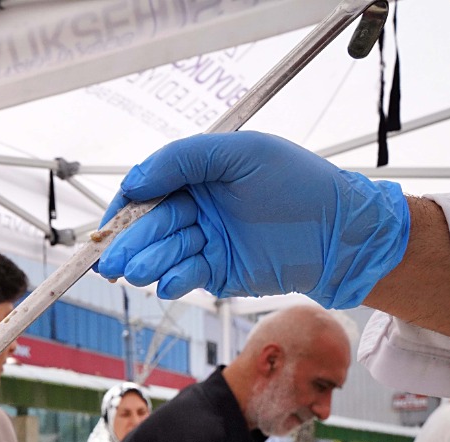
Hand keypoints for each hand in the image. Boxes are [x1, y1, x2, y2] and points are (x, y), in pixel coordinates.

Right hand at [96, 132, 410, 307]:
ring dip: (147, 262)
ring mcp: (206, 240)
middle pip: (148, 225)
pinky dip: (172, 279)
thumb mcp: (241, 153)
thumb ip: (184, 159)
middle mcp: (198, 207)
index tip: (109, 224)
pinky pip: (183, 275)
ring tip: (139, 270)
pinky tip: (170, 281)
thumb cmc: (300, 184)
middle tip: (112, 260)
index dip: (124, 206)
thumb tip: (135, 180)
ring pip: (161, 253)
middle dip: (128, 243)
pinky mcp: (216, 271)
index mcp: (199, 175)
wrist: (340, 233)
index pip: (147, 189)